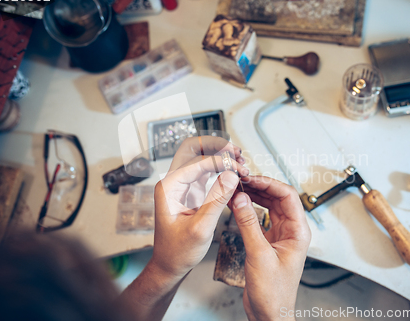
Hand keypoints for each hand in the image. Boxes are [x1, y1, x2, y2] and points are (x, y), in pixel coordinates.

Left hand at [151, 137, 247, 278]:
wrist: (169, 264)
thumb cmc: (178, 250)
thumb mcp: (200, 228)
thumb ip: (216, 200)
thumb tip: (232, 175)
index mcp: (169, 187)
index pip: (197, 162)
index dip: (221, 162)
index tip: (239, 169)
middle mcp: (173, 181)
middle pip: (193, 148)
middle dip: (216, 145)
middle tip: (237, 152)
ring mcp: (182, 185)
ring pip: (200, 156)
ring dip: (220, 155)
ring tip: (240, 160)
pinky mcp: (190, 191)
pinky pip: (205, 171)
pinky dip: (220, 168)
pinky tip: (234, 172)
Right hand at [229, 176, 310, 320]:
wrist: (269, 314)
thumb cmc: (273, 292)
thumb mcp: (259, 255)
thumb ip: (248, 225)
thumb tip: (241, 199)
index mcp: (298, 232)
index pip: (287, 196)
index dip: (269, 183)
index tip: (251, 178)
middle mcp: (291, 231)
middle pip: (277, 198)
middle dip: (259, 187)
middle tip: (240, 180)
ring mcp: (279, 236)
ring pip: (268, 207)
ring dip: (254, 197)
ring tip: (237, 189)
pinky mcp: (268, 242)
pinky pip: (259, 219)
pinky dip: (248, 210)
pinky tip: (237, 205)